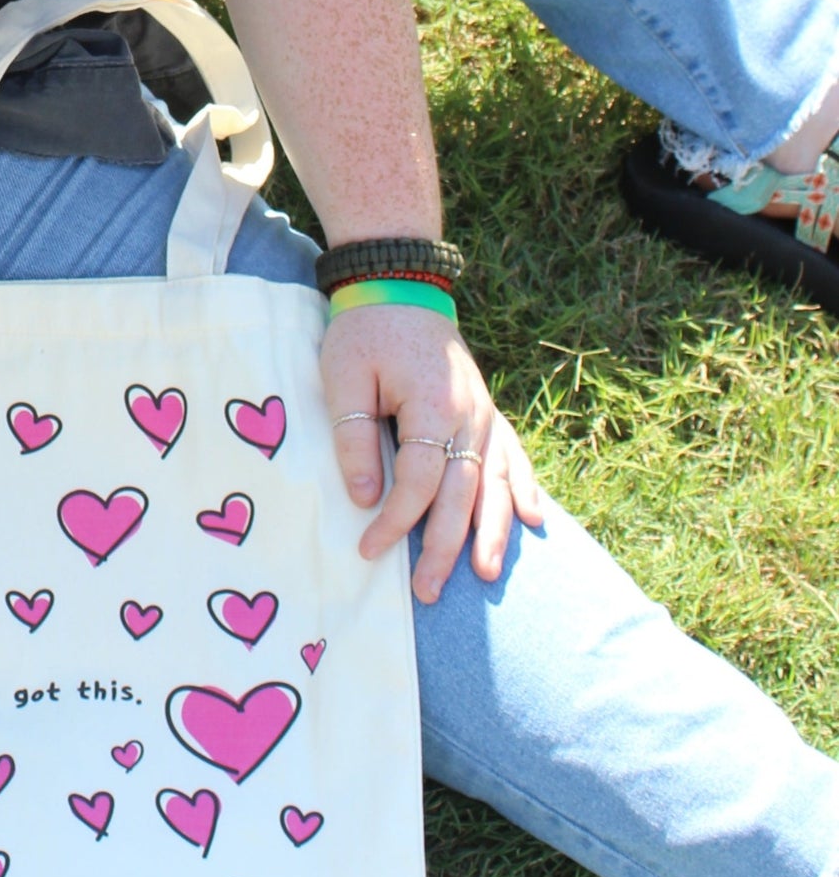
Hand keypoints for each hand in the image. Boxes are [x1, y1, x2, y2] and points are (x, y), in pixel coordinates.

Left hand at [317, 304, 542, 604]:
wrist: (399, 284)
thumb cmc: (364, 332)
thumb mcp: (343, 378)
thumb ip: (354, 437)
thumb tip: (366, 500)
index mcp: (433, 405)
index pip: (419, 481)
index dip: (396, 521)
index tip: (369, 549)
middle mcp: (470, 415)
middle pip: (463, 493)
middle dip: (445, 546)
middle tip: (426, 591)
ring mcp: (485, 414)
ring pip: (498, 483)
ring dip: (492, 532)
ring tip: (485, 575)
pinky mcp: (487, 412)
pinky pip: (515, 456)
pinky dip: (525, 489)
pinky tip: (534, 521)